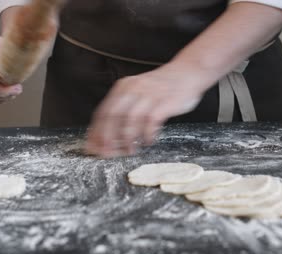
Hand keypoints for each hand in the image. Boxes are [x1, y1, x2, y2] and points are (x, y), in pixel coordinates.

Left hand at [85, 64, 206, 157]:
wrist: (188, 72)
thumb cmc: (163, 87)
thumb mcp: (139, 90)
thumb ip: (126, 107)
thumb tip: (110, 133)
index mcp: (123, 87)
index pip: (103, 111)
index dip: (96, 131)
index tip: (93, 147)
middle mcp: (133, 89)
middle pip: (113, 116)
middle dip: (107, 137)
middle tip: (107, 153)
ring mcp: (149, 95)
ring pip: (130, 119)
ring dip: (127, 138)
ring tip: (130, 150)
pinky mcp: (164, 102)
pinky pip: (151, 121)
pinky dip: (147, 134)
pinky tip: (148, 141)